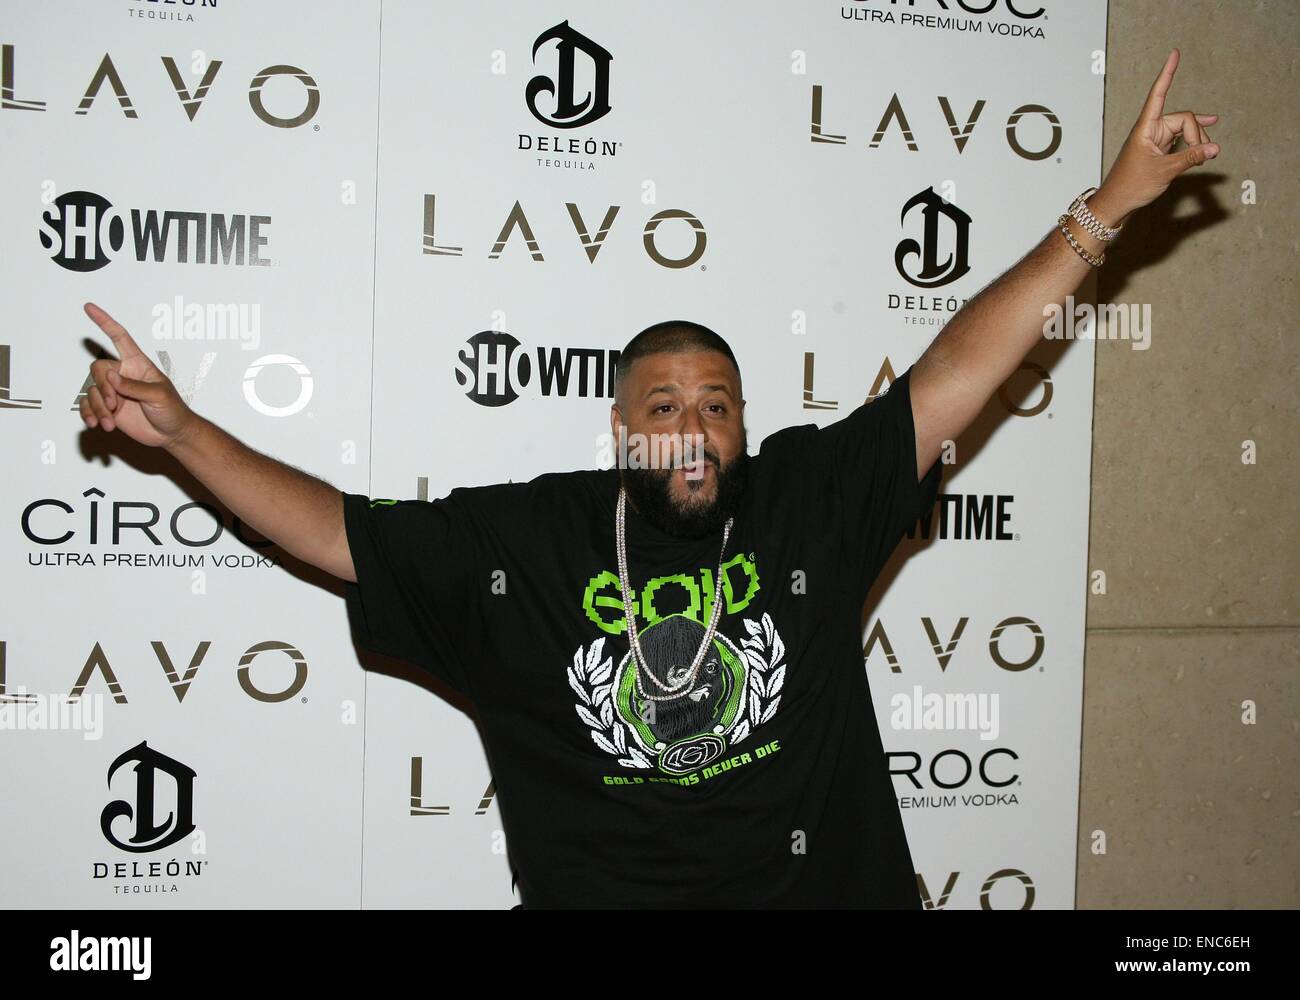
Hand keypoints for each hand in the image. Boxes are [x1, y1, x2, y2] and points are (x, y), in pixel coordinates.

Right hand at [79, 302, 195, 448]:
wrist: (171, 434)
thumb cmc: (172, 410)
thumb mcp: (159, 396)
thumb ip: (135, 386)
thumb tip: (111, 376)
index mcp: (137, 363)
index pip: (119, 338)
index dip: (105, 322)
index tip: (89, 307)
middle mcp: (122, 374)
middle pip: (98, 369)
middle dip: (103, 387)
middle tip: (115, 404)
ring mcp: (113, 391)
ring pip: (91, 391)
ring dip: (97, 407)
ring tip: (109, 422)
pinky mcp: (107, 408)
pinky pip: (87, 405)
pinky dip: (89, 414)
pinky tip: (96, 424)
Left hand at [1091, 48, 1219, 227]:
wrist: (1116, 203)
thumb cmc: (1131, 186)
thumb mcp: (1164, 171)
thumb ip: (1191, 157)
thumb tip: (1214, 148)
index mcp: (1145, 128)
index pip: (1158, 94)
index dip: (1167, 74)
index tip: (1174, 53)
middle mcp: (1150, 130)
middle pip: (1183, 119)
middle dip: (1197, 133)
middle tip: (1204, 154)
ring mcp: (1155, 140)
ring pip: (1184, 130)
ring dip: (1197, 140)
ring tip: (1205, 155)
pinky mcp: (1158, 150)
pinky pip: (1180, 141)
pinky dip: (1192, 145)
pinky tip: (1206, 145)